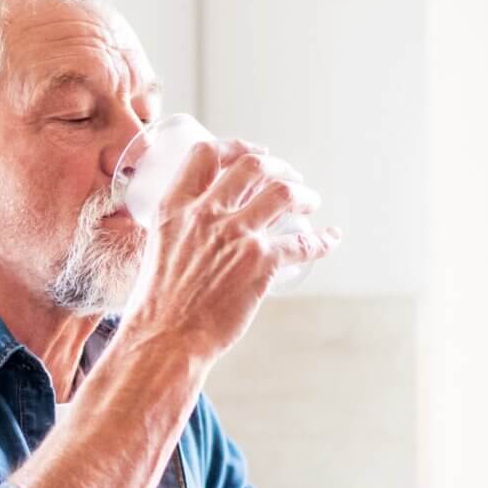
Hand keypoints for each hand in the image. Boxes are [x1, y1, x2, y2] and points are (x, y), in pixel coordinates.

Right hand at [119, 138, 340, 362]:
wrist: (165, 340)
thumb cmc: (156, 307)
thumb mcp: (156, 252)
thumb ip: (178, 235)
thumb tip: (195, 235)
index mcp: (175, 209)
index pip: (205, 155)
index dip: (235, 147)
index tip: (253, 154)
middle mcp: (206, 215)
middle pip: (252, 167)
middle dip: (278, 167)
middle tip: (289, 177)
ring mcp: (236, 237)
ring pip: (283, 194)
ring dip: (303, 194)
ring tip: (310, 201)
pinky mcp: (261, 264)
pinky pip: (303, 242)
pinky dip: (322, 239)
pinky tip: (330, 239)